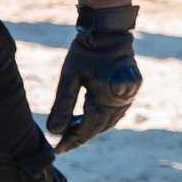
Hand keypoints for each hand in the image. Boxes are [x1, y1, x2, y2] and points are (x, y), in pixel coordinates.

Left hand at [48, 3, 139, 153]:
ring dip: (90, 129)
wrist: (109, 30)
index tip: (57, 150)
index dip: (72, 141)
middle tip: (61, 144)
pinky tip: (85, 120)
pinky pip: (113, 114)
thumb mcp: (69, 75)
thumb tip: (54, 132)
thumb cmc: (87, 50)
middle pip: (98, 128)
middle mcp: (120, 102)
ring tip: (70, 134)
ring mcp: (127, 99)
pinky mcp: (128, 93)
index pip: (88, 128)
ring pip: (107, 123)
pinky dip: (99, 119)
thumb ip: (62, 104)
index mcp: (106, 99)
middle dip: (79, 137)